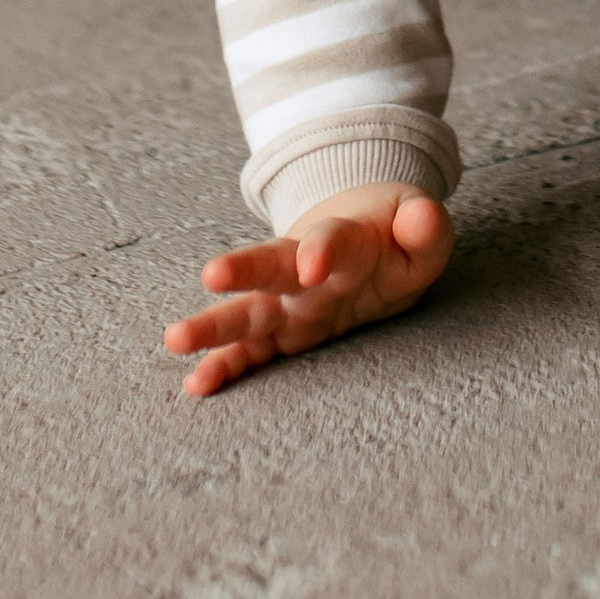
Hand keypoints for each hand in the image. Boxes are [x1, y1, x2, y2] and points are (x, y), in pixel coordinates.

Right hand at [164, 187, 453, 397]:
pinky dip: (224, 365)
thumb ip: (424, 226)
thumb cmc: (393, 236)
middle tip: (210, 274)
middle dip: (244, 270)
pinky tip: (197, 384)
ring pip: (249, 311)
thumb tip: (424, 215)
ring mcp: (288, 300)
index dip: (322, 249)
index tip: (312, 263)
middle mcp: (305, 269)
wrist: (362, 234)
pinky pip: (250, 350)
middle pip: (272, 266)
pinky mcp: (282, 329)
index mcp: (344, 239)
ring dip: (213, 324)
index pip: (332, 240)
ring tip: (175, 339)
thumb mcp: (419, 229)